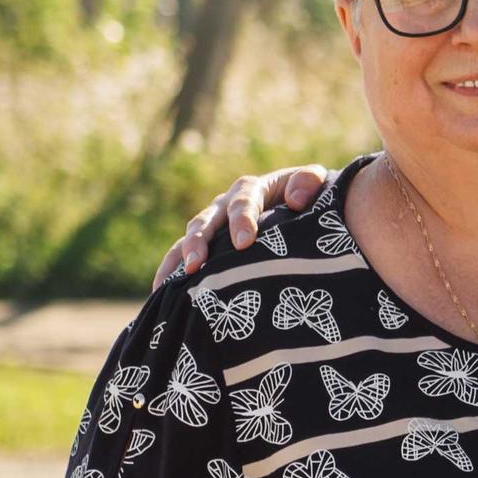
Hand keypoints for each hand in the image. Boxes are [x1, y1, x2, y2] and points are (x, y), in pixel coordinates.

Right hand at [155, 166, 330, 284]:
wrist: (303, 207)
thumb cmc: (310, 197)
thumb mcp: (318, 183)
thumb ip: (309, 182)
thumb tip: (296, 199)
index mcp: (252, 188)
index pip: (244, 201)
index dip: (242, 220)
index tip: (244, 244)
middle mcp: (225, 204)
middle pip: (206, 220)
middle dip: (199, 242)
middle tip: (195, 265)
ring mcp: (213, 225)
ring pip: (188, 239)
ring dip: (177, 259)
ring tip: (167, 285)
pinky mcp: (207, 245)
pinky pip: (182, 257)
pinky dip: (170, 273)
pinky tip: (159, 295)